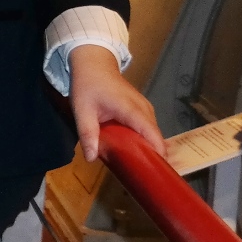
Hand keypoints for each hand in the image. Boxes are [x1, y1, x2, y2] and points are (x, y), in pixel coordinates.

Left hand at [69, 45, 163, 164]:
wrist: (94, 64)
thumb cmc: (88, 86)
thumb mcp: (82, 110)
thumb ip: (87, 134)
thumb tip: (91, 158)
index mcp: (131, 109)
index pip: (152, 134)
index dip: (158, 153)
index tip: (159, 172)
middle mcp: (144, 109)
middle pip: (156, 136)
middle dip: (154, 156)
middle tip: (148, 177)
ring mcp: (145, 108)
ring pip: (153, 133)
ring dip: (150, 149)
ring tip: (144, 169)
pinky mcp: (143, 109)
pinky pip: (149, 128)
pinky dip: (146, 140)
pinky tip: (138, 153)